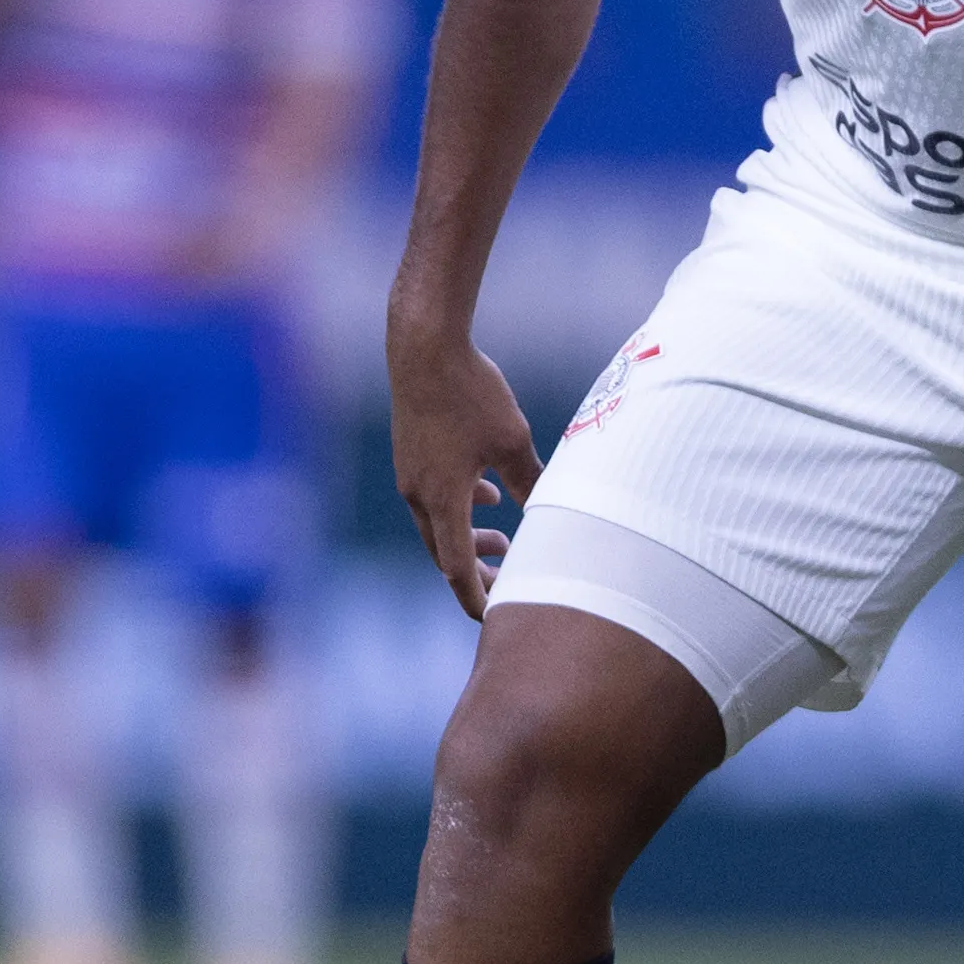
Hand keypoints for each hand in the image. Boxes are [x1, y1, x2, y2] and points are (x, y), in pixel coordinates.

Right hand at [387, 322, 540, 622]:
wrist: (424, 346)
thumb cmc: (470, 392)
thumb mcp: (512, 440)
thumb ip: (531, 481)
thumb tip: (551, 512)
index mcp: (443, 500)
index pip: (456, 568)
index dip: (476, 596)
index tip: (495, 616)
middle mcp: (419, 494)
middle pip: (444, 553)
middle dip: (476, 572)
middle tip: (509, 584)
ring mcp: (411, 474)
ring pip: (439, 524)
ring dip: (469, 538)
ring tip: (504, 540)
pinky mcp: (412, 454)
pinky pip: (435, 497)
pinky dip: (461, 507)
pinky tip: (488, 492)